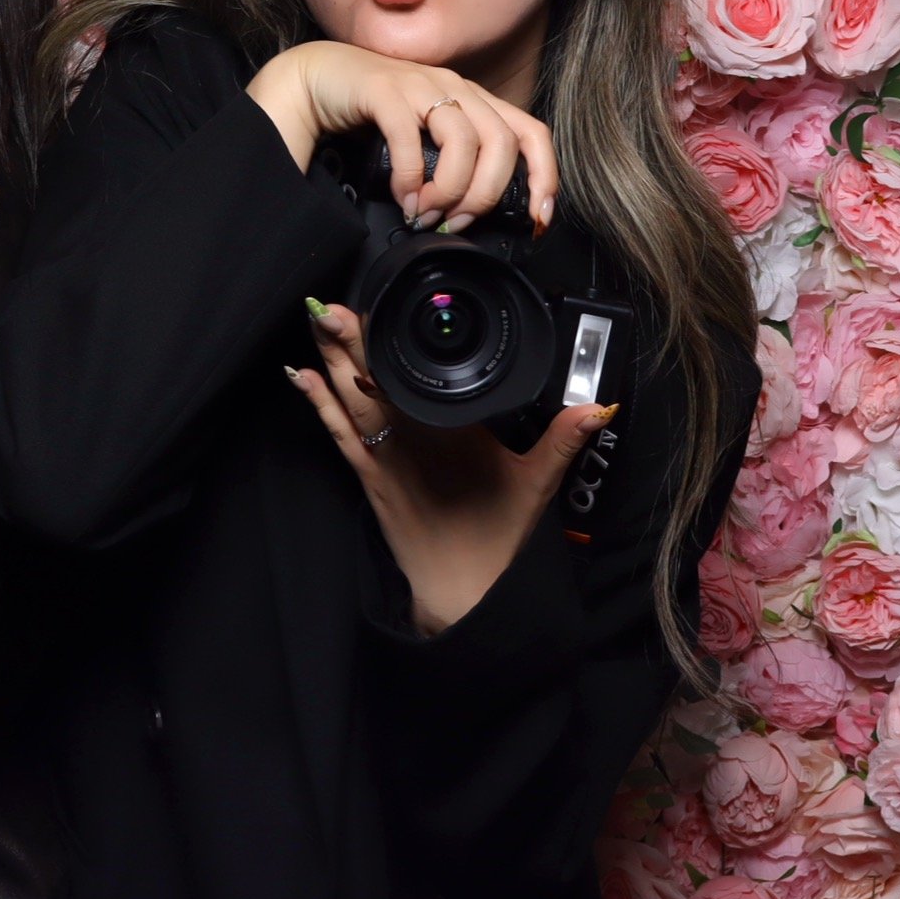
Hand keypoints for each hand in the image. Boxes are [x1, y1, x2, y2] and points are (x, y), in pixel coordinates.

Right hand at [244, 41, 556, 235]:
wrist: (319, 79)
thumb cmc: (373, 114)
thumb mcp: (426, 142)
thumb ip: (452, 166)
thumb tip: (470, 215)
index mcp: (474, 102)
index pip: (531, 133)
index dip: (543, 176)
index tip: (538, 217)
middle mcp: (456, 89)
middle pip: (502, 143)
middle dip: (485, 194)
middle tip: (457, 223)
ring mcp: (421, 86)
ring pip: (465, 140)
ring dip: (450, 189)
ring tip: (426, 213)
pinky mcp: (385, 91)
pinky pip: (410, 137)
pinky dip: (410, 176)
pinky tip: (402, 197)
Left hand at [286, 299, 613, 633]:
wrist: (462, 593)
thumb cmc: (497, 539)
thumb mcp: (537, 485)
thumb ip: (563, 440)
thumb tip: (600, 406)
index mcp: (450, 434)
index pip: (413, 378)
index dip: (387, 342)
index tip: (367, 307)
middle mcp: (410, 442)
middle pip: (373, 380)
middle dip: (348, 340)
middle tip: (326, 304)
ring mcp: (384, 460)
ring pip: (348, 401)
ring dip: (328, 361)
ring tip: (312, 321)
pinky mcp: (369, 480)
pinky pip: (337, 434)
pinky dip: (318, 404)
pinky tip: (299, 377)